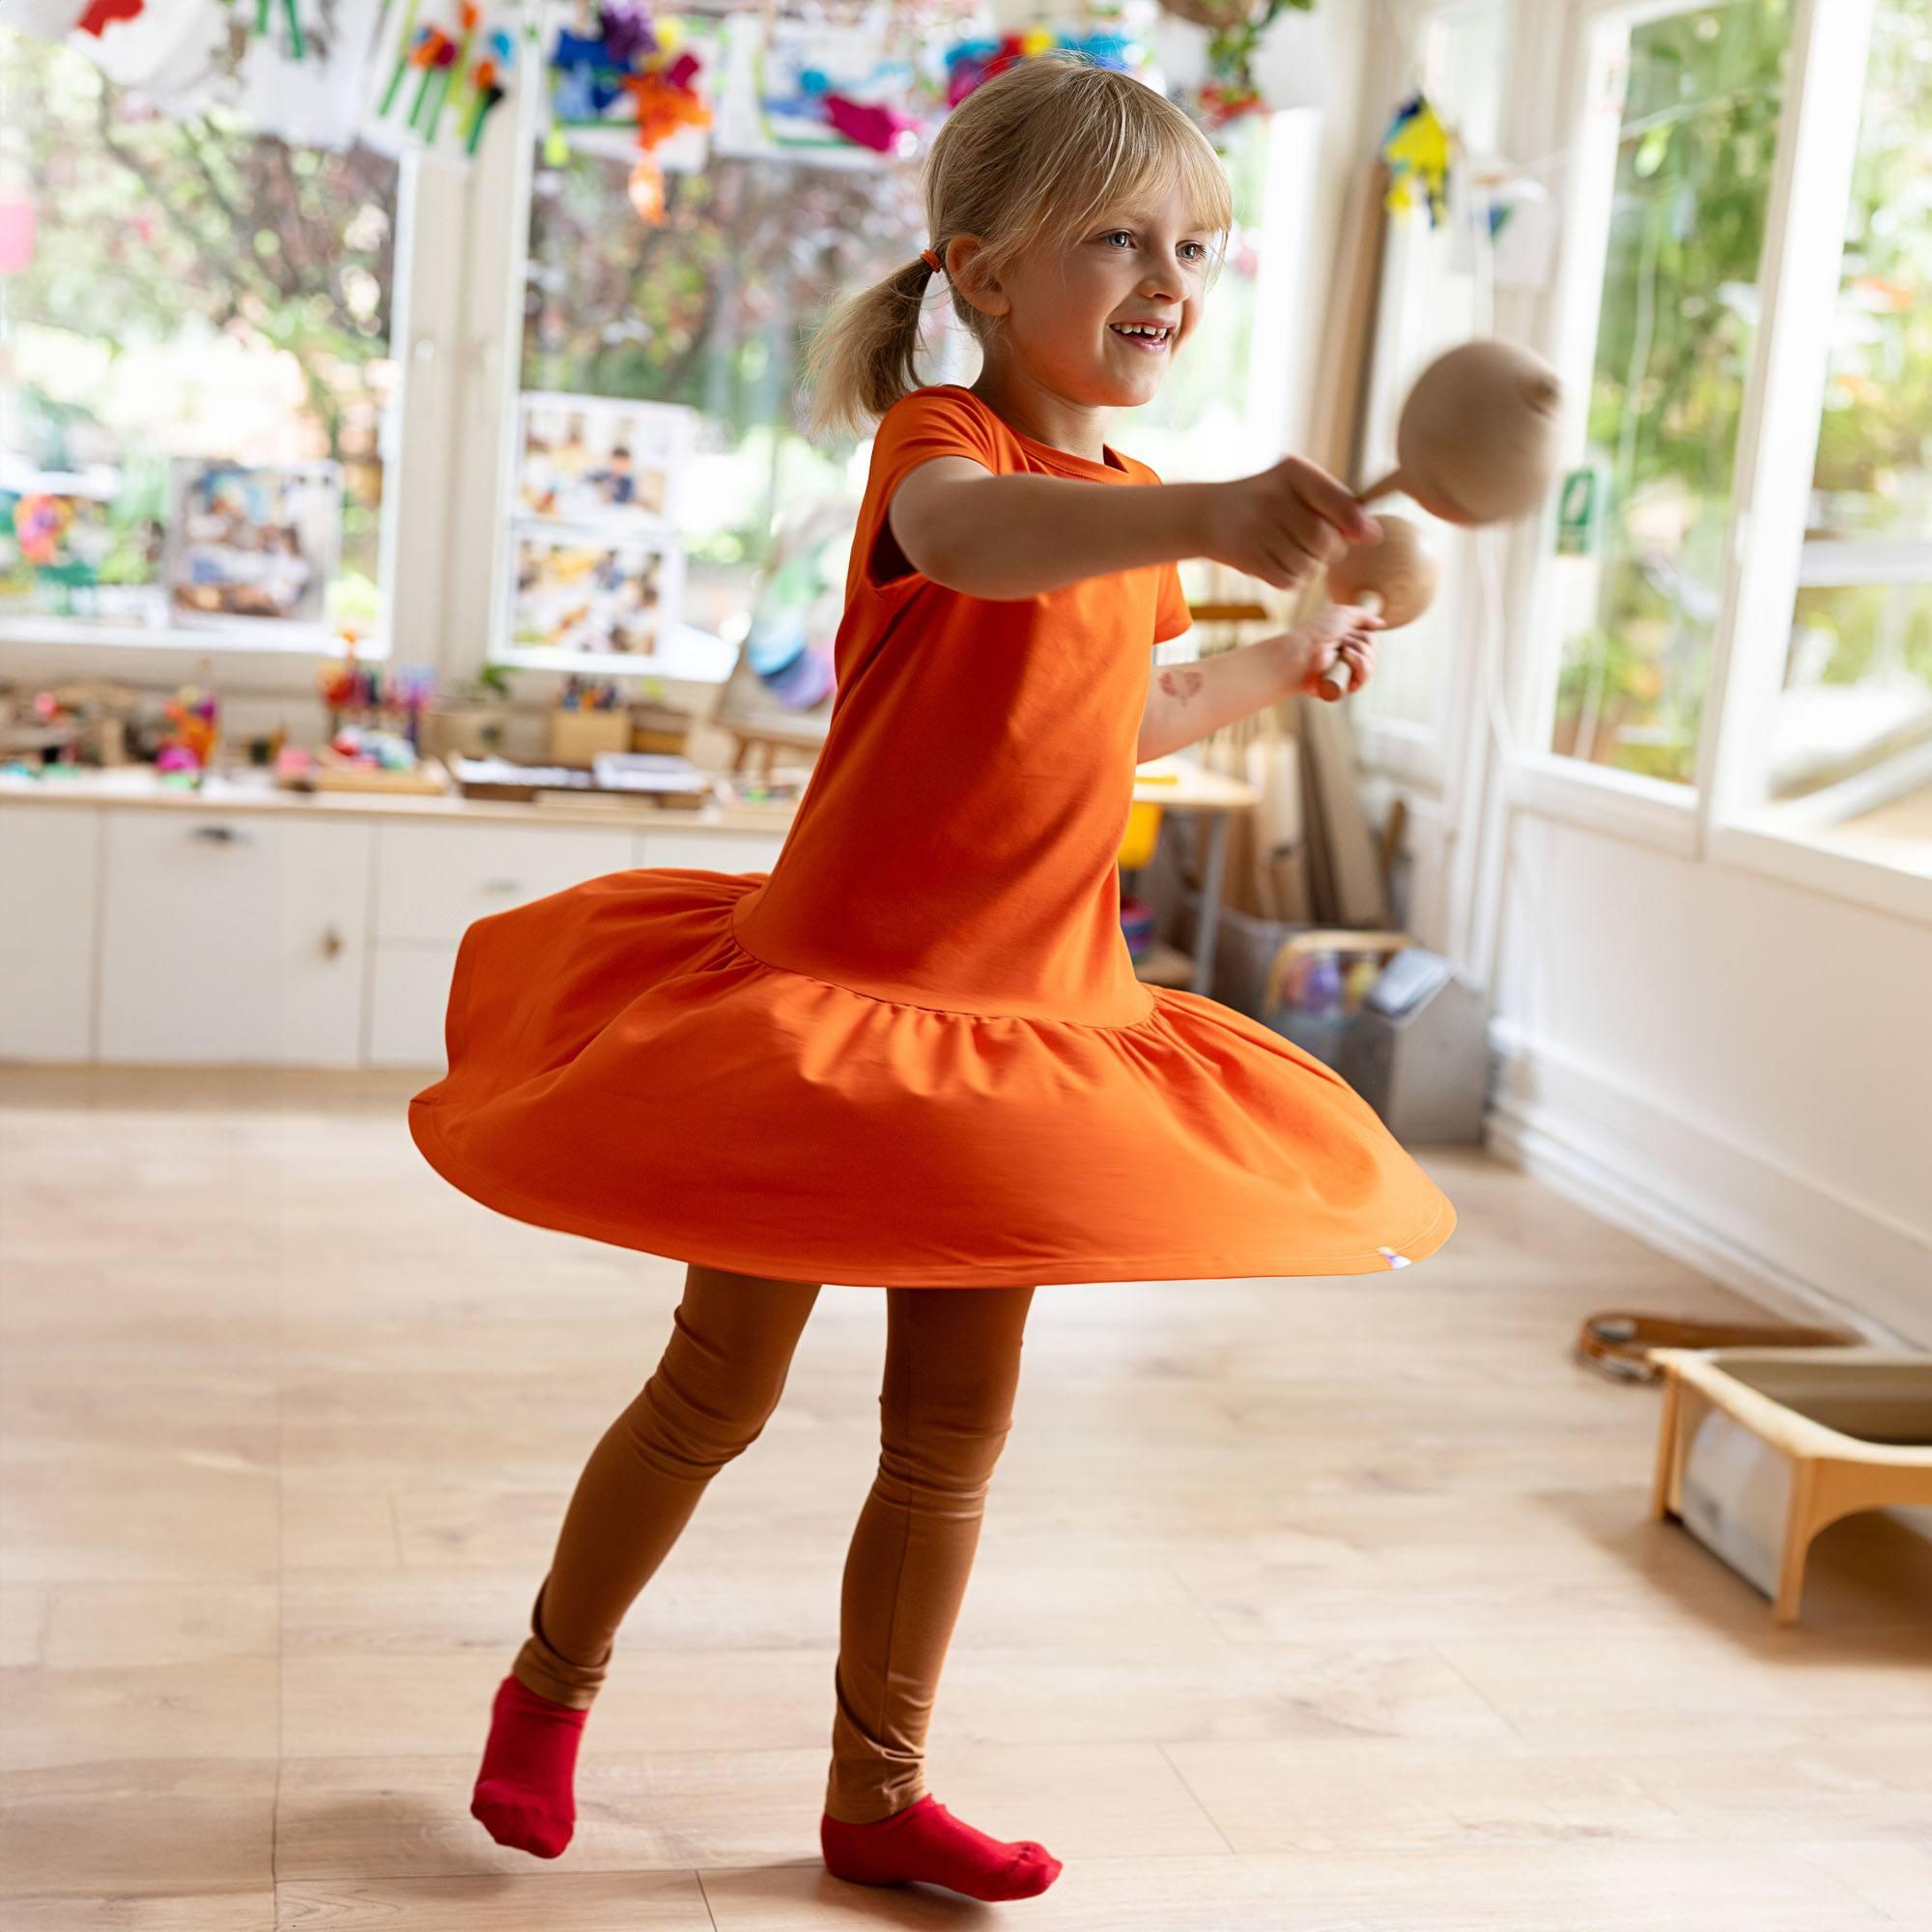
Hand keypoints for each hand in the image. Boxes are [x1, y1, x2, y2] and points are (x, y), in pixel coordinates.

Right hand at [1202, 456, 1381, 589]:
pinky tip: (1277, 562)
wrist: (1208, 514)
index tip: (1369, 536)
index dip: (1356, 524)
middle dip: (1330, 550)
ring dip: (1309, 566)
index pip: (1338, 502)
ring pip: (1309, 565)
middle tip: (1316, 546)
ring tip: (1291, 551)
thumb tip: (1373, 534)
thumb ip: (1337, 506)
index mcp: (1293, 471)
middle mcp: (1273, 496)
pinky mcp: (1247, 557)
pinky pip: (1289, 581)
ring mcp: (1256, 528)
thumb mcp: (1299, 489)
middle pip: (1325, 540)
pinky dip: (1291, 579)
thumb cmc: (1269, 502)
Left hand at [1281, 604, 1382, 700]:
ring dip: (1360, 650)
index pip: (1373, 642)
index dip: (1366, 635)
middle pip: (1375, 651)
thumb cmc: (1318, 631)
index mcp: (1351, 645)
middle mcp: (1351, 660)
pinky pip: (1365, 676)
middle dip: (1362, 641)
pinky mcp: (1346, 687)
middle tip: (1342, 640)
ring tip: (1342, 649)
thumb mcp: (1343, 615)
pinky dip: (1360, 663)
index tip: (1349, 630)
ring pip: (1372, 662)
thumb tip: (1381, 623)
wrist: (1303, 649)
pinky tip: (1347, 656)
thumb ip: (1363, 616)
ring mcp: (1349, 675)